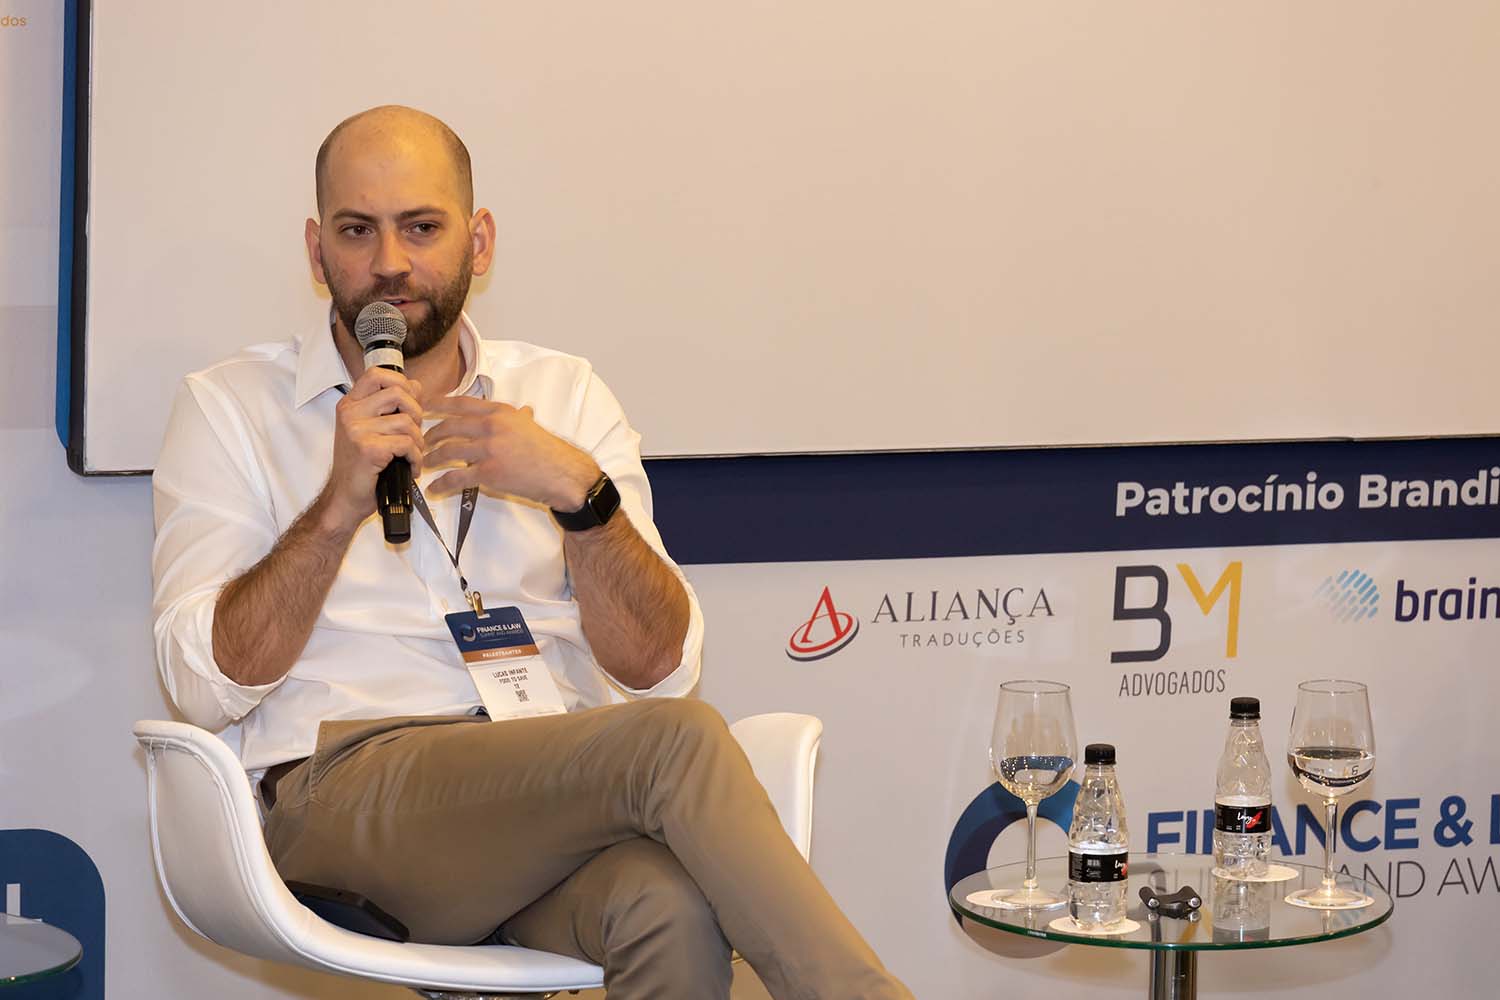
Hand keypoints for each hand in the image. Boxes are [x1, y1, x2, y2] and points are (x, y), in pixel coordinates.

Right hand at [320, 367, 424, 530]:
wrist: (345, 498)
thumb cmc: (362, 466)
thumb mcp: (373, 430)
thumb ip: (392, 407)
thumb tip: (416, 385)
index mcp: (350, 405)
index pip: (377, 374)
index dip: (401, 382)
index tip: (409, 402)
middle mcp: (350, 413)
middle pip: (398, 393)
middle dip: (416, 413)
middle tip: (413, 434)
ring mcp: (357, 430)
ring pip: (407, 423)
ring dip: (418, 442)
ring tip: (411, 455)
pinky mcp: (368, 449)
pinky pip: (407, 444)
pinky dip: (416, 459)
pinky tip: (410, 468)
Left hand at [423, 397, 599, 509]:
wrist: (563, 475)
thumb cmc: (549, 452)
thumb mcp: (533, 426)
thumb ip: (521, 418)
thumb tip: (523, 412)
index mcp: (501, 412)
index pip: (461, 403)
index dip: (438, 403)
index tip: (424, 406)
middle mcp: (492, 426)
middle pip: (449, 426)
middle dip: (430, 434)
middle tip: (422, 441)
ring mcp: (489, 449)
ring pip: (448, 451)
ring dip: (432, 458)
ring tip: (425, 463)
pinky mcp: (489, 473)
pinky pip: (456, 477)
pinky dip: (442, 483)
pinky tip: (435, 488)